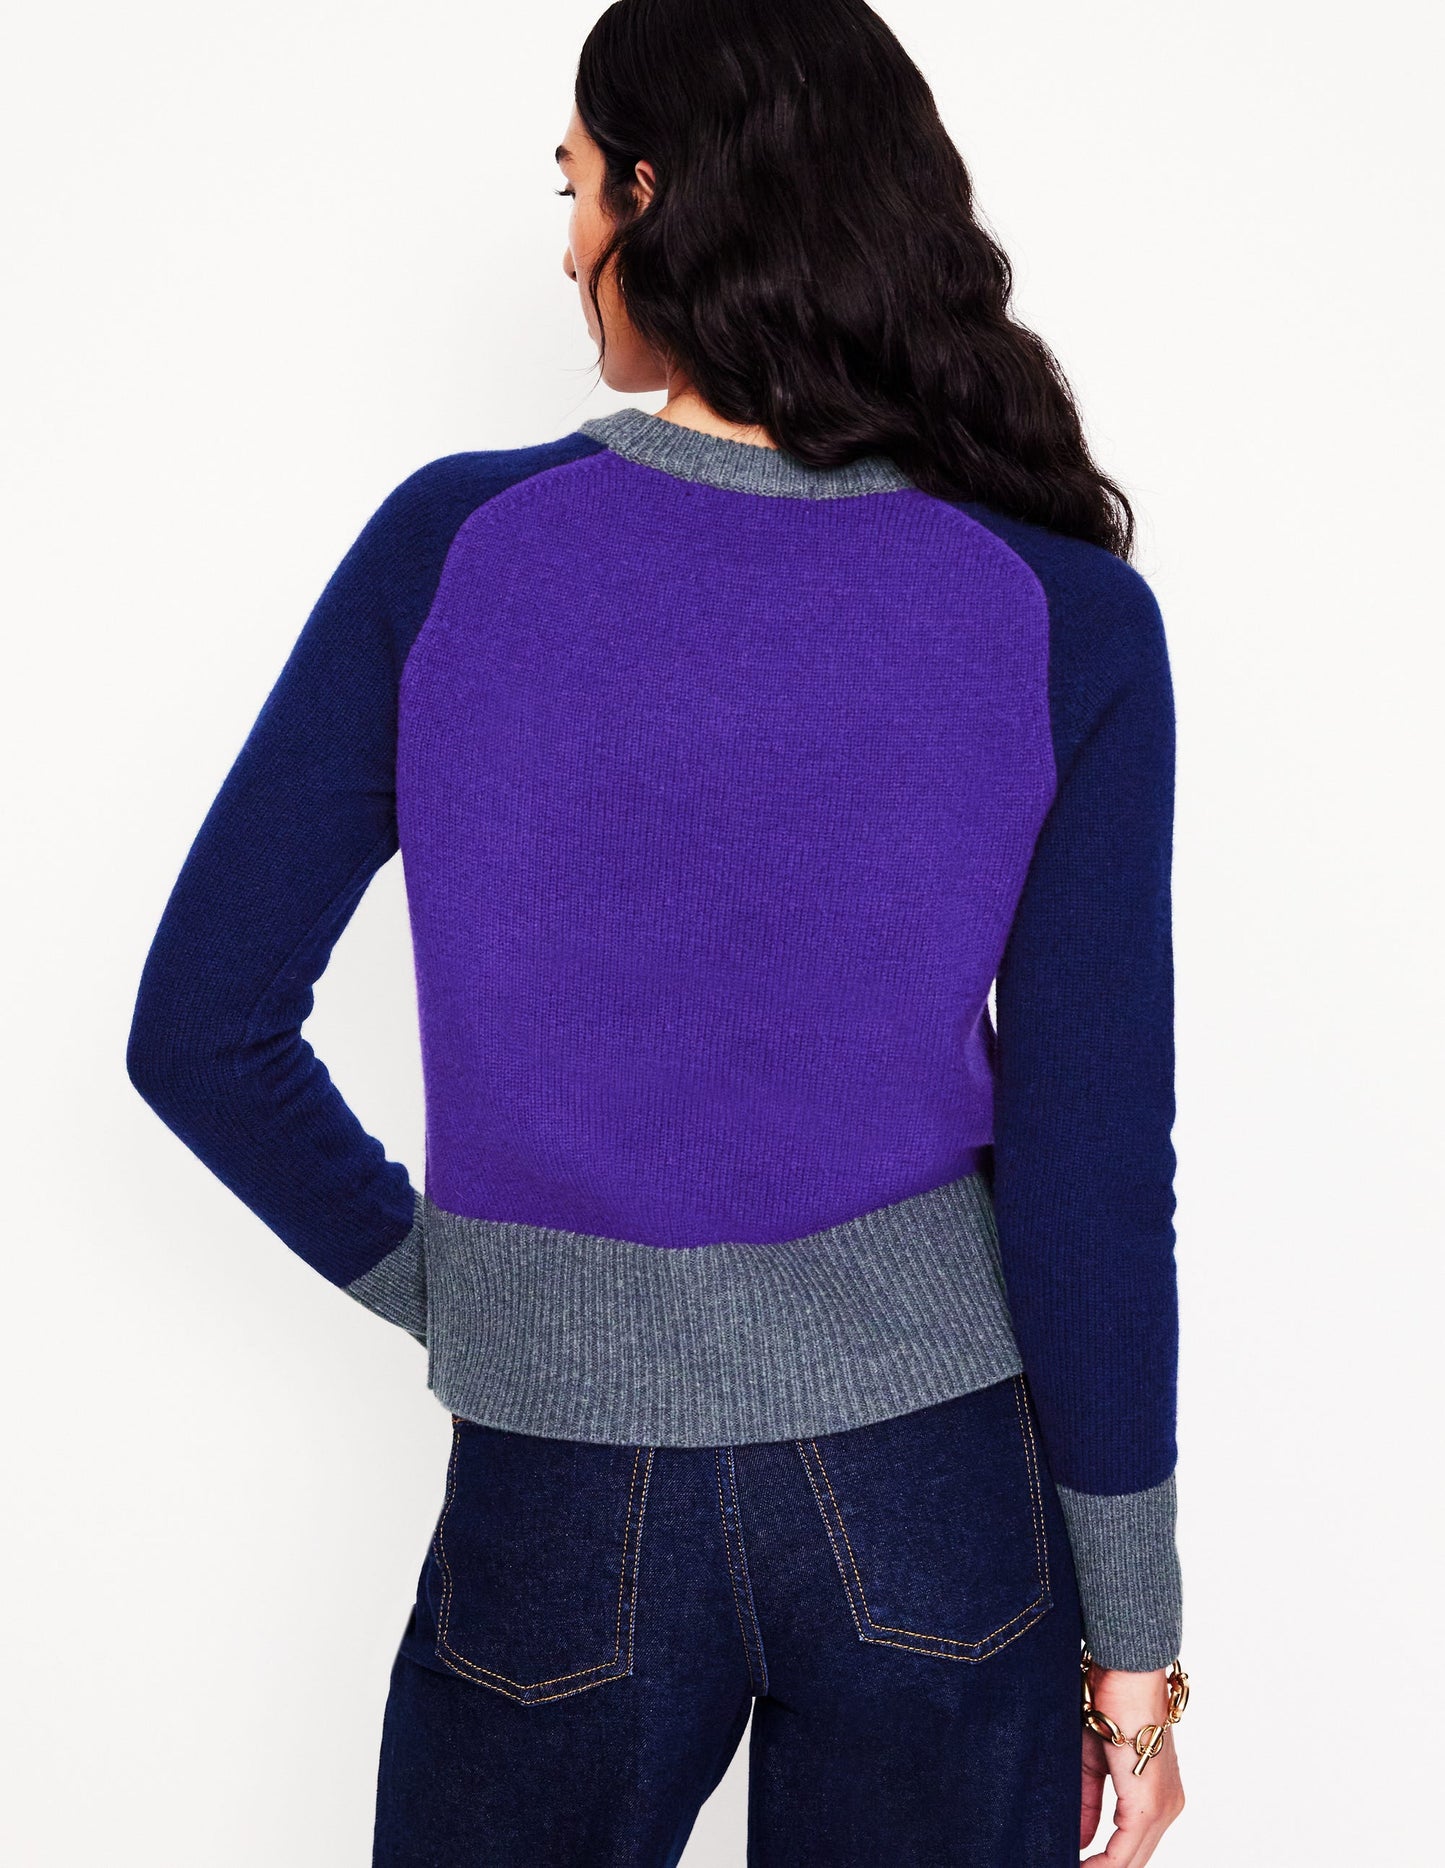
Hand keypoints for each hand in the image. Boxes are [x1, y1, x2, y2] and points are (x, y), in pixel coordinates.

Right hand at [1079, 1665, 1185, 1863]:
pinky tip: (1079, 1867)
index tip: (1073, 1863)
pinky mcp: (1148, 1805)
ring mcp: (1162, 1808)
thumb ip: (1089, 1802)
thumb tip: (1080, 1839)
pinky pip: (1125, 1852)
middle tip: (1066, 1866)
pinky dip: (1101, 1865)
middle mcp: (1168, 1807)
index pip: (1131, 1846)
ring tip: (1067, 1867)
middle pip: (1133, 1859)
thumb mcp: (1091, 1761)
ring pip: (1131, 1860)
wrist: (1125, 1673)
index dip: (1103, 1863)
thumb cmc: (1110, 1704)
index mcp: (1157, 1795)